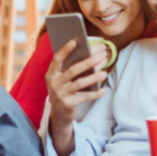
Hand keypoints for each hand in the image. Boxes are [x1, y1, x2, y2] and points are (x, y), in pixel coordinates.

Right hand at [46, 39, 107, 155]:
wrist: (59, 114)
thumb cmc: (64, 91)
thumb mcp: (62, 80)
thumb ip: (70, 68)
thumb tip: (90, 53)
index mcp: (51, 74)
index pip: (57, 59)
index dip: (65, 50)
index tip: (75, 41)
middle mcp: (54, 84)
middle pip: (72, 70)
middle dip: (88, 62)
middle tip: (101, 56)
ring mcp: (60, 94)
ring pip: (79, 83)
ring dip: (93, 77)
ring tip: (105, 73)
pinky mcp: (68, 104)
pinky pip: (84, 97)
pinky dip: (95, 94)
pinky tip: (104, 90)